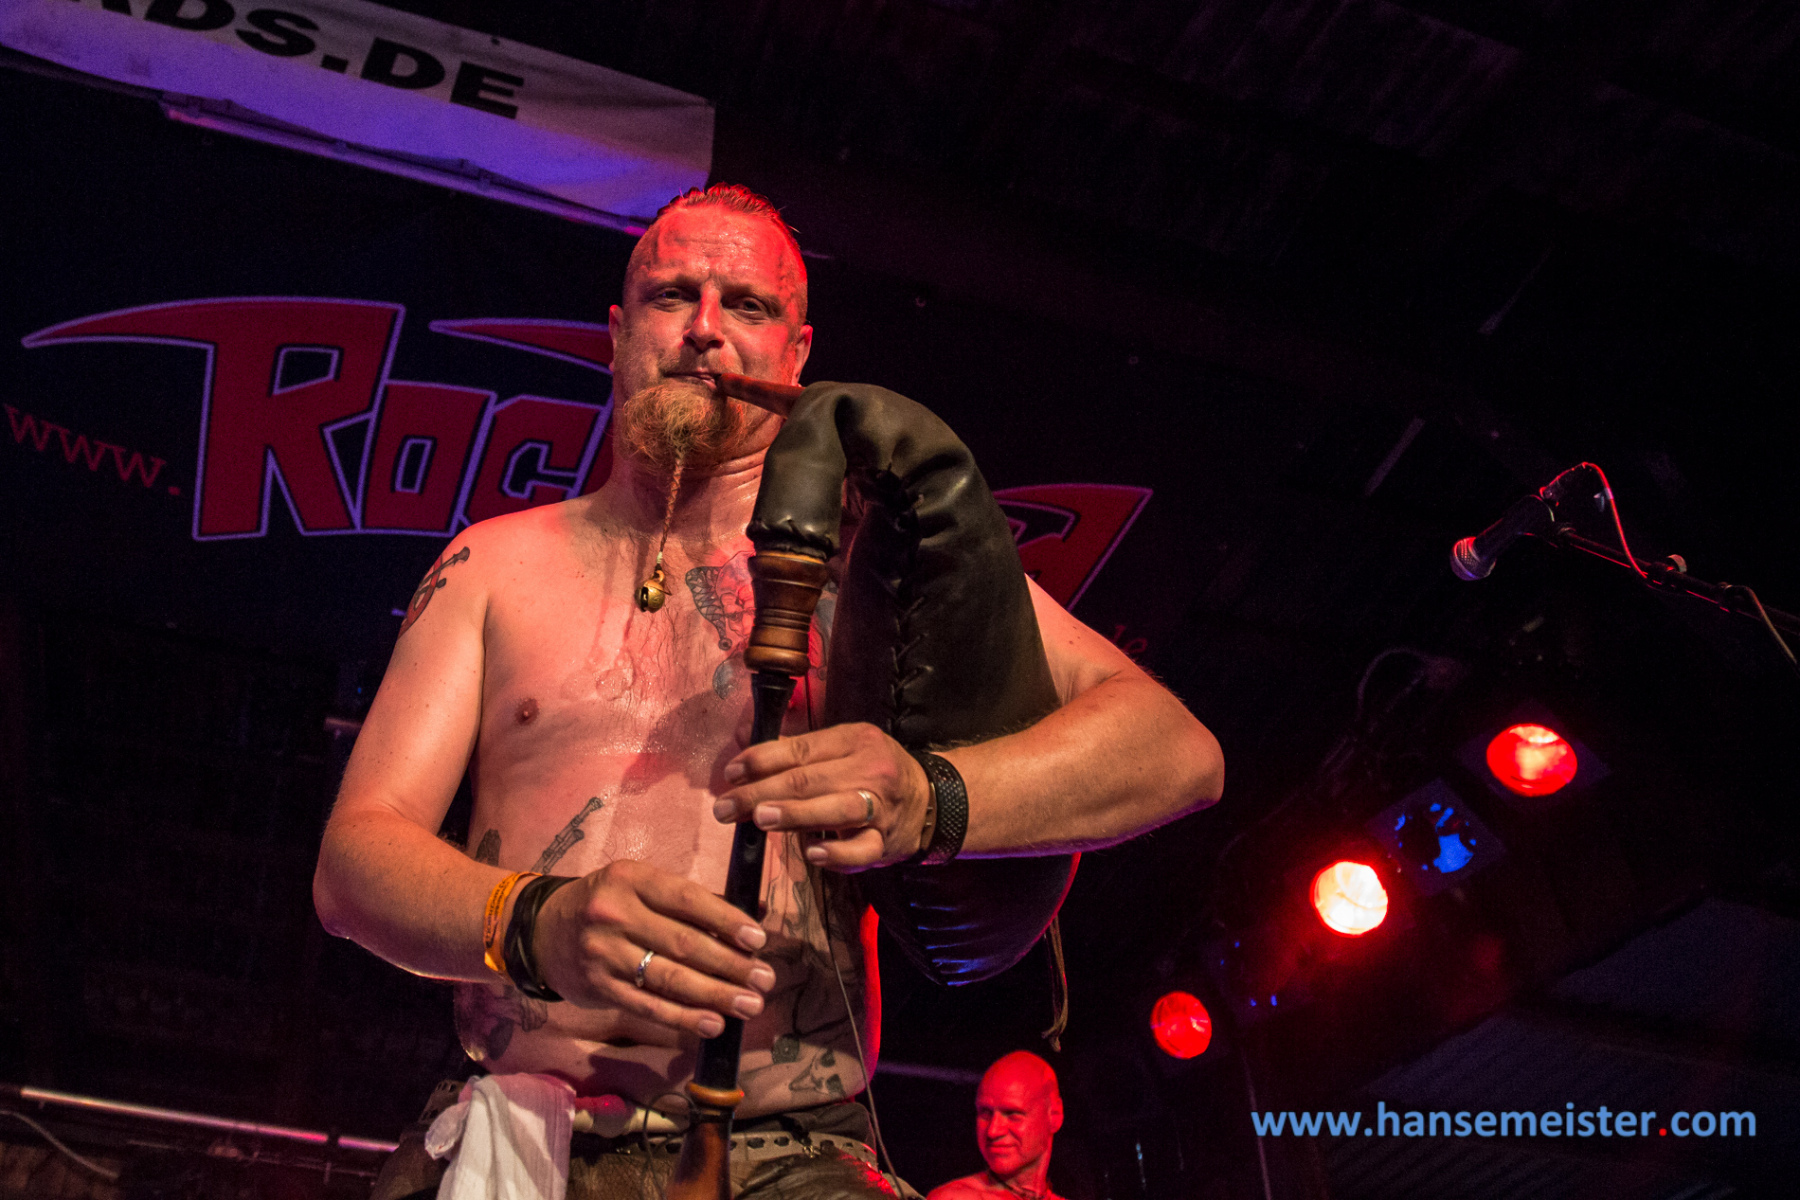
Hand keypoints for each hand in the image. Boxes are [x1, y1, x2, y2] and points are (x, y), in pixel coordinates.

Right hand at [531, 859, 775, 1038]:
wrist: (541, 932)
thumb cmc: (607, 904)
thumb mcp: (639, 885)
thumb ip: (690, 900)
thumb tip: (753, 915)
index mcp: (632, 879)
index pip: (688, 899)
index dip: (727, 921)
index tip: (758, 939)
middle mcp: (615, 913)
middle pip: (684, 944)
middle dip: (730, 965)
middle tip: (765, 979)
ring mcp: (604, 953)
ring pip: (669, 979)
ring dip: (715, 995)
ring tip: (749, 1004)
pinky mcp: (598, 987)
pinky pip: (648, 1006)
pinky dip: (683, 1018)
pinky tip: (713, 1024)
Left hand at [714, 722, 933, 869]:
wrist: (931, 801)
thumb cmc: (875, 772)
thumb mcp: (846, 748)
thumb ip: (802, 753)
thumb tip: (746, 759)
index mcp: (854, 740)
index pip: (800, 749)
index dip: (761, 760)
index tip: (730, 774)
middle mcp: (870, 769)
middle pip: (810, 780)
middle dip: (763, 793)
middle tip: (727, 807)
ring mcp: (880, 807)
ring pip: (837, 809)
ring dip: (796, 814)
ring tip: (761, 819)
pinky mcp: (886, 842)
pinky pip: (862, 850)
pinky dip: (837, 853)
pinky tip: (812, 854)